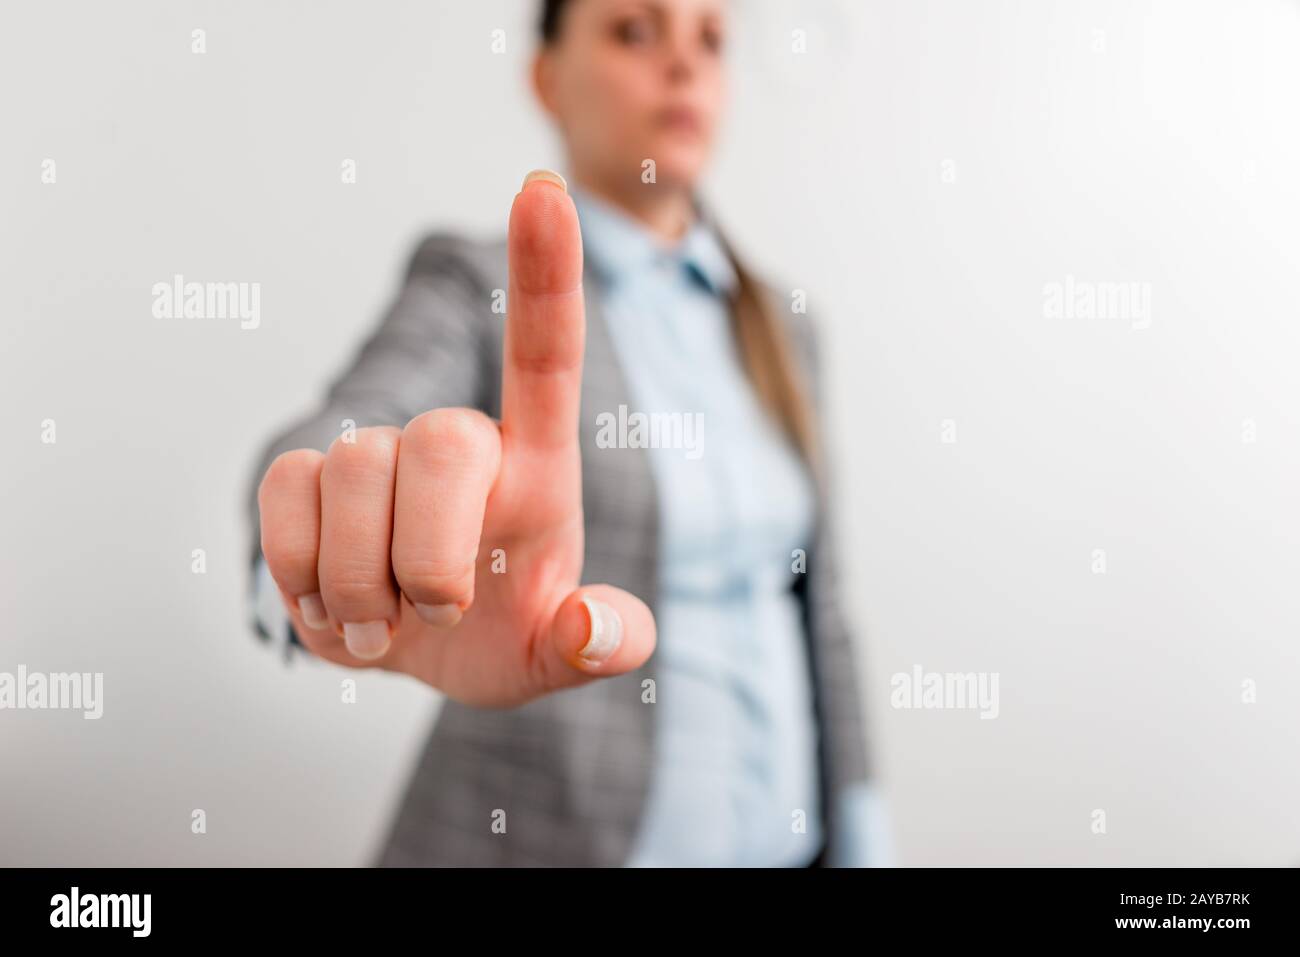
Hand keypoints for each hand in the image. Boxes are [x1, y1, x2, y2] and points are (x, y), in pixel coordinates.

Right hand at [256, 171, 655, 706]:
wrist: (417, 656)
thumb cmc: (502, 637)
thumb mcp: (558, 655)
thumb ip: (601, 642)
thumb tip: (594, 628)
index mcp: (536, 466)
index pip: (545, 355)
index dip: (545, 272)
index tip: (543, 190)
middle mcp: (457, 442)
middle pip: (439, 442)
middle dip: (430, 554)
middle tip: (440, 615)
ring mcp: (378, 455)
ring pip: (350, 472)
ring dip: (362, 582)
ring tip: (385, 624)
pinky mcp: (304, 478)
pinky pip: (283, 492)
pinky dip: (301, 571)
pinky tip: (332, 604)